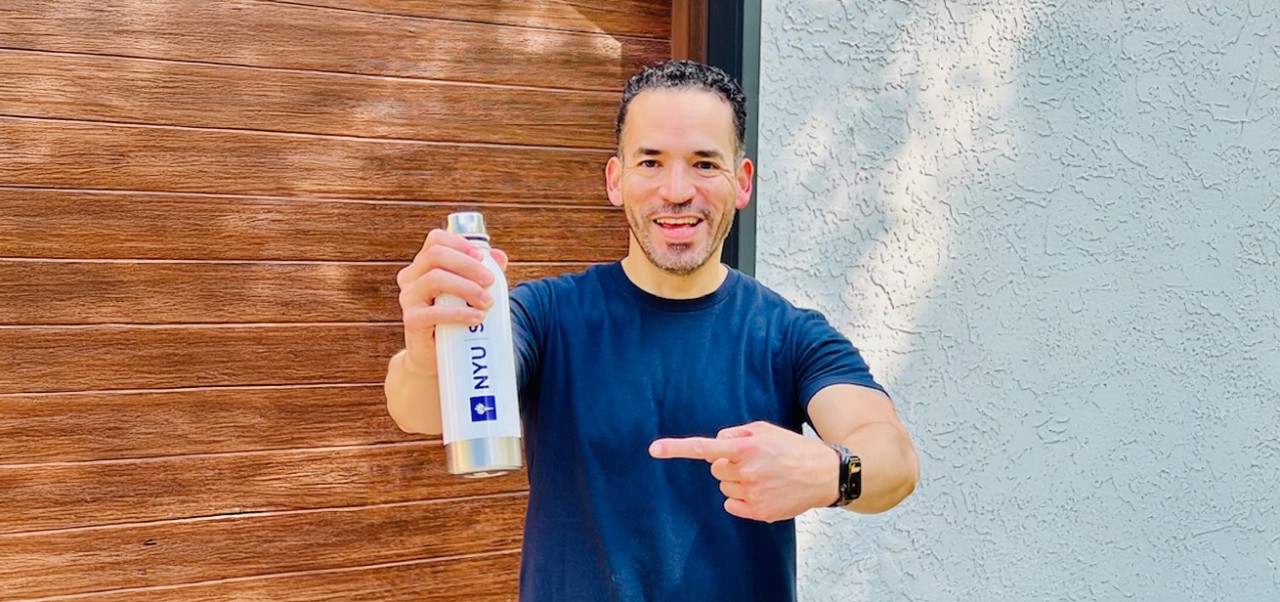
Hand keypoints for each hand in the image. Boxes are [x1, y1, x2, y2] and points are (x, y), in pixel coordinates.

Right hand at [396, 228, 508, 375]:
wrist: (435, 356)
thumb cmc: (454, 319)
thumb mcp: (469, 293)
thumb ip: (482, 273)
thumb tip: (500, 256)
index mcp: (423, 265)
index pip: (435, 240)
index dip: (459, 244)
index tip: (482, 257)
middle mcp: (411, 278)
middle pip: (436, 255)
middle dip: (467, 265)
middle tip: (490, 281)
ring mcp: (408, 298)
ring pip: (434, 279)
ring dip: (466, 287)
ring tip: (488, 301)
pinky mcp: (411, 321)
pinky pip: (433, 312)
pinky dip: (459, 313)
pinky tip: (477, 317)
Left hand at [649, 421, 838, 522]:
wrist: (824, 475)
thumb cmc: (793, 448)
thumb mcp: (766, 430)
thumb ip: (737, 433)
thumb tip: (716, 444)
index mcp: (747, 448)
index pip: (705, 448)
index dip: (677, 448)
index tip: (654, 449)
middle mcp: (747, 472)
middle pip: (715, 470)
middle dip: (728, 464)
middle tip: (753, 461)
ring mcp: (753, 494)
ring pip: (724, 488)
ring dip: (736, 481)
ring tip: (763, 475)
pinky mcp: (760, 512)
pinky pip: (732, 505)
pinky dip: (741, 498)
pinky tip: (762, 491)